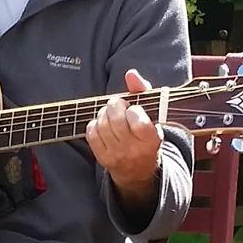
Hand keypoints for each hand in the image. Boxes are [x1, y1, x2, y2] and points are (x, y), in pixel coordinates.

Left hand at [85, 69, 161, 206]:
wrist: (139, 169)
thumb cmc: (145, 133)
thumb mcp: (151, 114)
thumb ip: (142, 91)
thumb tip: (130, 74)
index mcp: (151, 139)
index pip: (137, 120)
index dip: (132, 109)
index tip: (133, 109)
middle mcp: (134, 149)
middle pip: (116, 120)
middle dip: (114, 106)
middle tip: (117, 105)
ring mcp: (117, 155)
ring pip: (102, 125)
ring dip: (103, 113)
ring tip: (110, 114)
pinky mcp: (103, 158)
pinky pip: (91, 134)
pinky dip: (94, 124)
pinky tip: (102, 124)